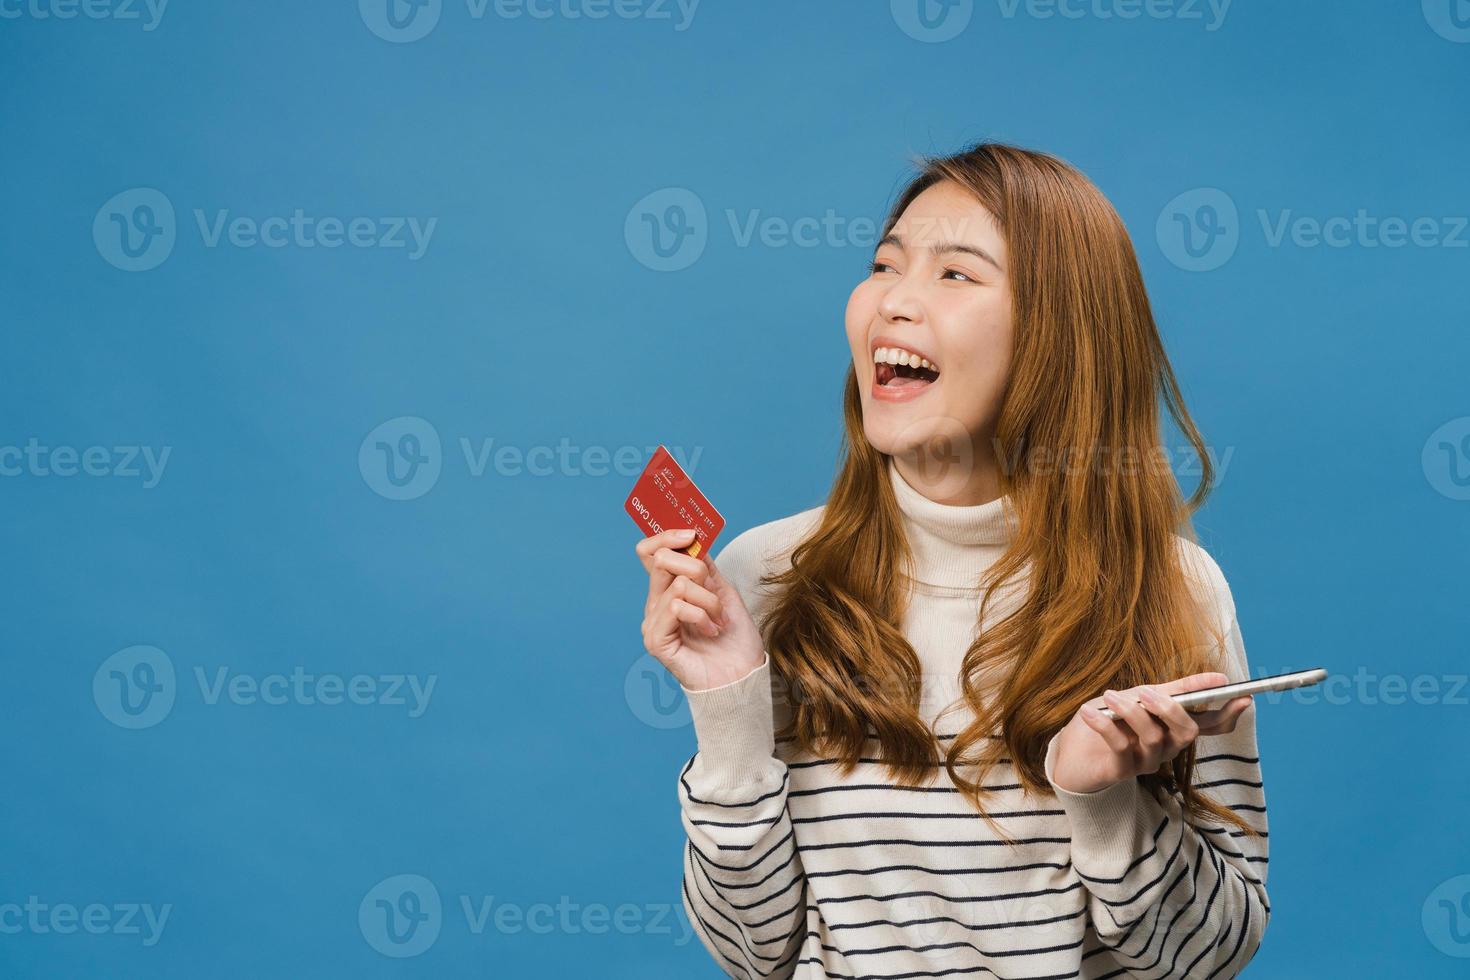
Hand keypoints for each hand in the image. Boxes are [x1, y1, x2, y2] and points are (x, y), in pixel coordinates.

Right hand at [636, 528, 764, 691]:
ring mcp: (653, 623)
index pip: (649, 552)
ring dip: (709, 601)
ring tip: (719, 621)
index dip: (665, 536)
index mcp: (668, 590)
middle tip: (716, 592)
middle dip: (698, 571)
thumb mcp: (723, 591)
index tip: (691, 533)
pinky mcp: (655, 641)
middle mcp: (655, 604)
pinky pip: (677, 607)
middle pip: (661, 560)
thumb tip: (694, 538)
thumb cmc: (734, 639)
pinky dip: (702, 615)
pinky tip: (711, 630)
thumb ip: (705, 566)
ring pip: (678, 585)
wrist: (742, 675)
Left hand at [1049, 672, 1252, 794]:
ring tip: (1110, 695)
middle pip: (1186, 733)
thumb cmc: (1111, 719)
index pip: (1211, 726)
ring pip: (1153, 737)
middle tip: (1145, 691)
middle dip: (1170, 709)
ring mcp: (1146, 761)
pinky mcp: (1121, 771)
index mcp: (1175, 729)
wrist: (1073, 751)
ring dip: (1131, 712)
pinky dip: (1103, 725)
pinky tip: (1088, 713)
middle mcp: (1167, 748)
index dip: (1229, 713)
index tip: (1243, 696)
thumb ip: (1175, 690)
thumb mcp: (1142, 697)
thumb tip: (1218, 678)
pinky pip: (1120, 746)